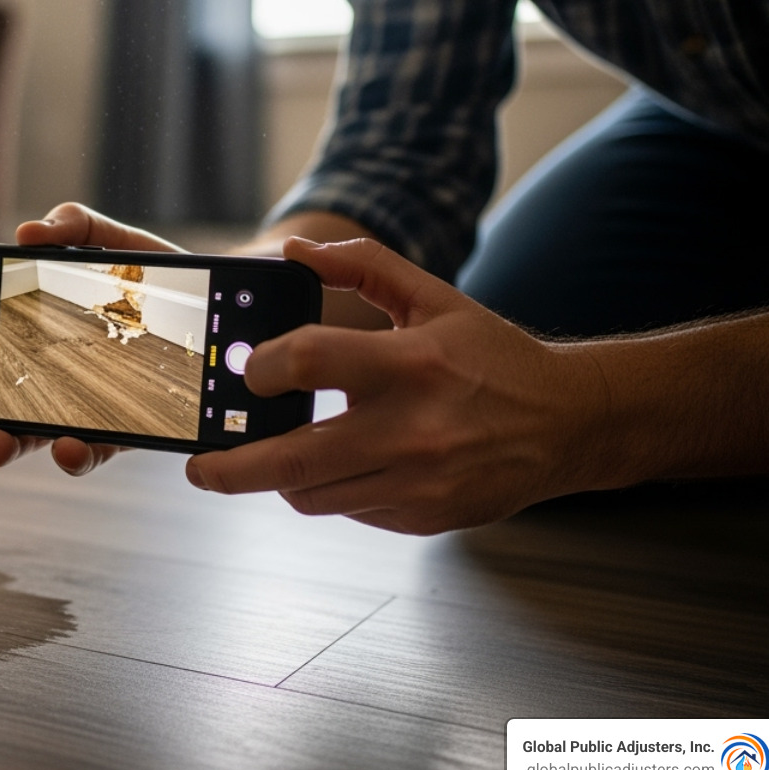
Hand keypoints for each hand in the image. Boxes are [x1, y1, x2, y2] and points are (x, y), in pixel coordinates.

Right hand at [0, 203, 186, 474]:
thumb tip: (28, 232)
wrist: (227, 305)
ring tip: (6, 445)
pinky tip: (73, 446)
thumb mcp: (117, 241)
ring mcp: (97, 405)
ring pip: (47, 435)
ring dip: (20, 445)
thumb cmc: (159, 275)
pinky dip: (81, 453)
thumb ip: (75, 226)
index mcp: (46, 327)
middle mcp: (63, 373)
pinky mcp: (134, 428)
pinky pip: (102, 448)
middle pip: (9, 401)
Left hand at [185, 237, 610, 534]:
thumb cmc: (494, 358)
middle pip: (292, 459)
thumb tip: (294, 252)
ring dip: (278, 479)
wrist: (569, 425)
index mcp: (411, 363)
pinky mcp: (423, 518)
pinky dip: (331, 490)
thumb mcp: (435, 299)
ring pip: (311, 496)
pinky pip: (349, 510)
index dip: (260, 368)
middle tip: (199, 467)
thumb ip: (364, 266)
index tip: (244, 374)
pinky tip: (342, 464)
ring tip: (271, 457)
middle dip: (229, 469)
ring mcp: (418, 482)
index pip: (309, 361)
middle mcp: (412, 429)